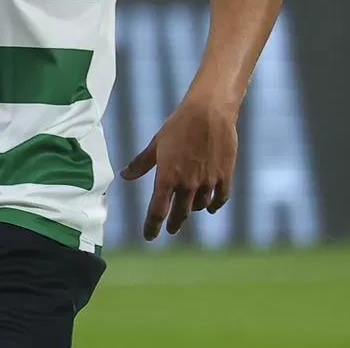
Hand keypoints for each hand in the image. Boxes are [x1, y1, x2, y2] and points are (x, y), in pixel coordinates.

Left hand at [121, 93, 238, 240]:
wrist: (209, 113)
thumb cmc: (178, 126)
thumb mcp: (156, 144)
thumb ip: (141, 164)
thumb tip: (125, 176)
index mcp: (167, 177)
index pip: (157, 210)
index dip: (152, 226)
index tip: (149, 237)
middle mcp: (187, 184)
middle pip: (180, 214)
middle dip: (173, 224)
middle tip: (170, 230)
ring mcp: (208, 182)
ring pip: (199, 207)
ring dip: (192, 211)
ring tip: (188, 210)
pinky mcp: (224, 177)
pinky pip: (220, 199)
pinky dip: (214, 205)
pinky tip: (210, 206)